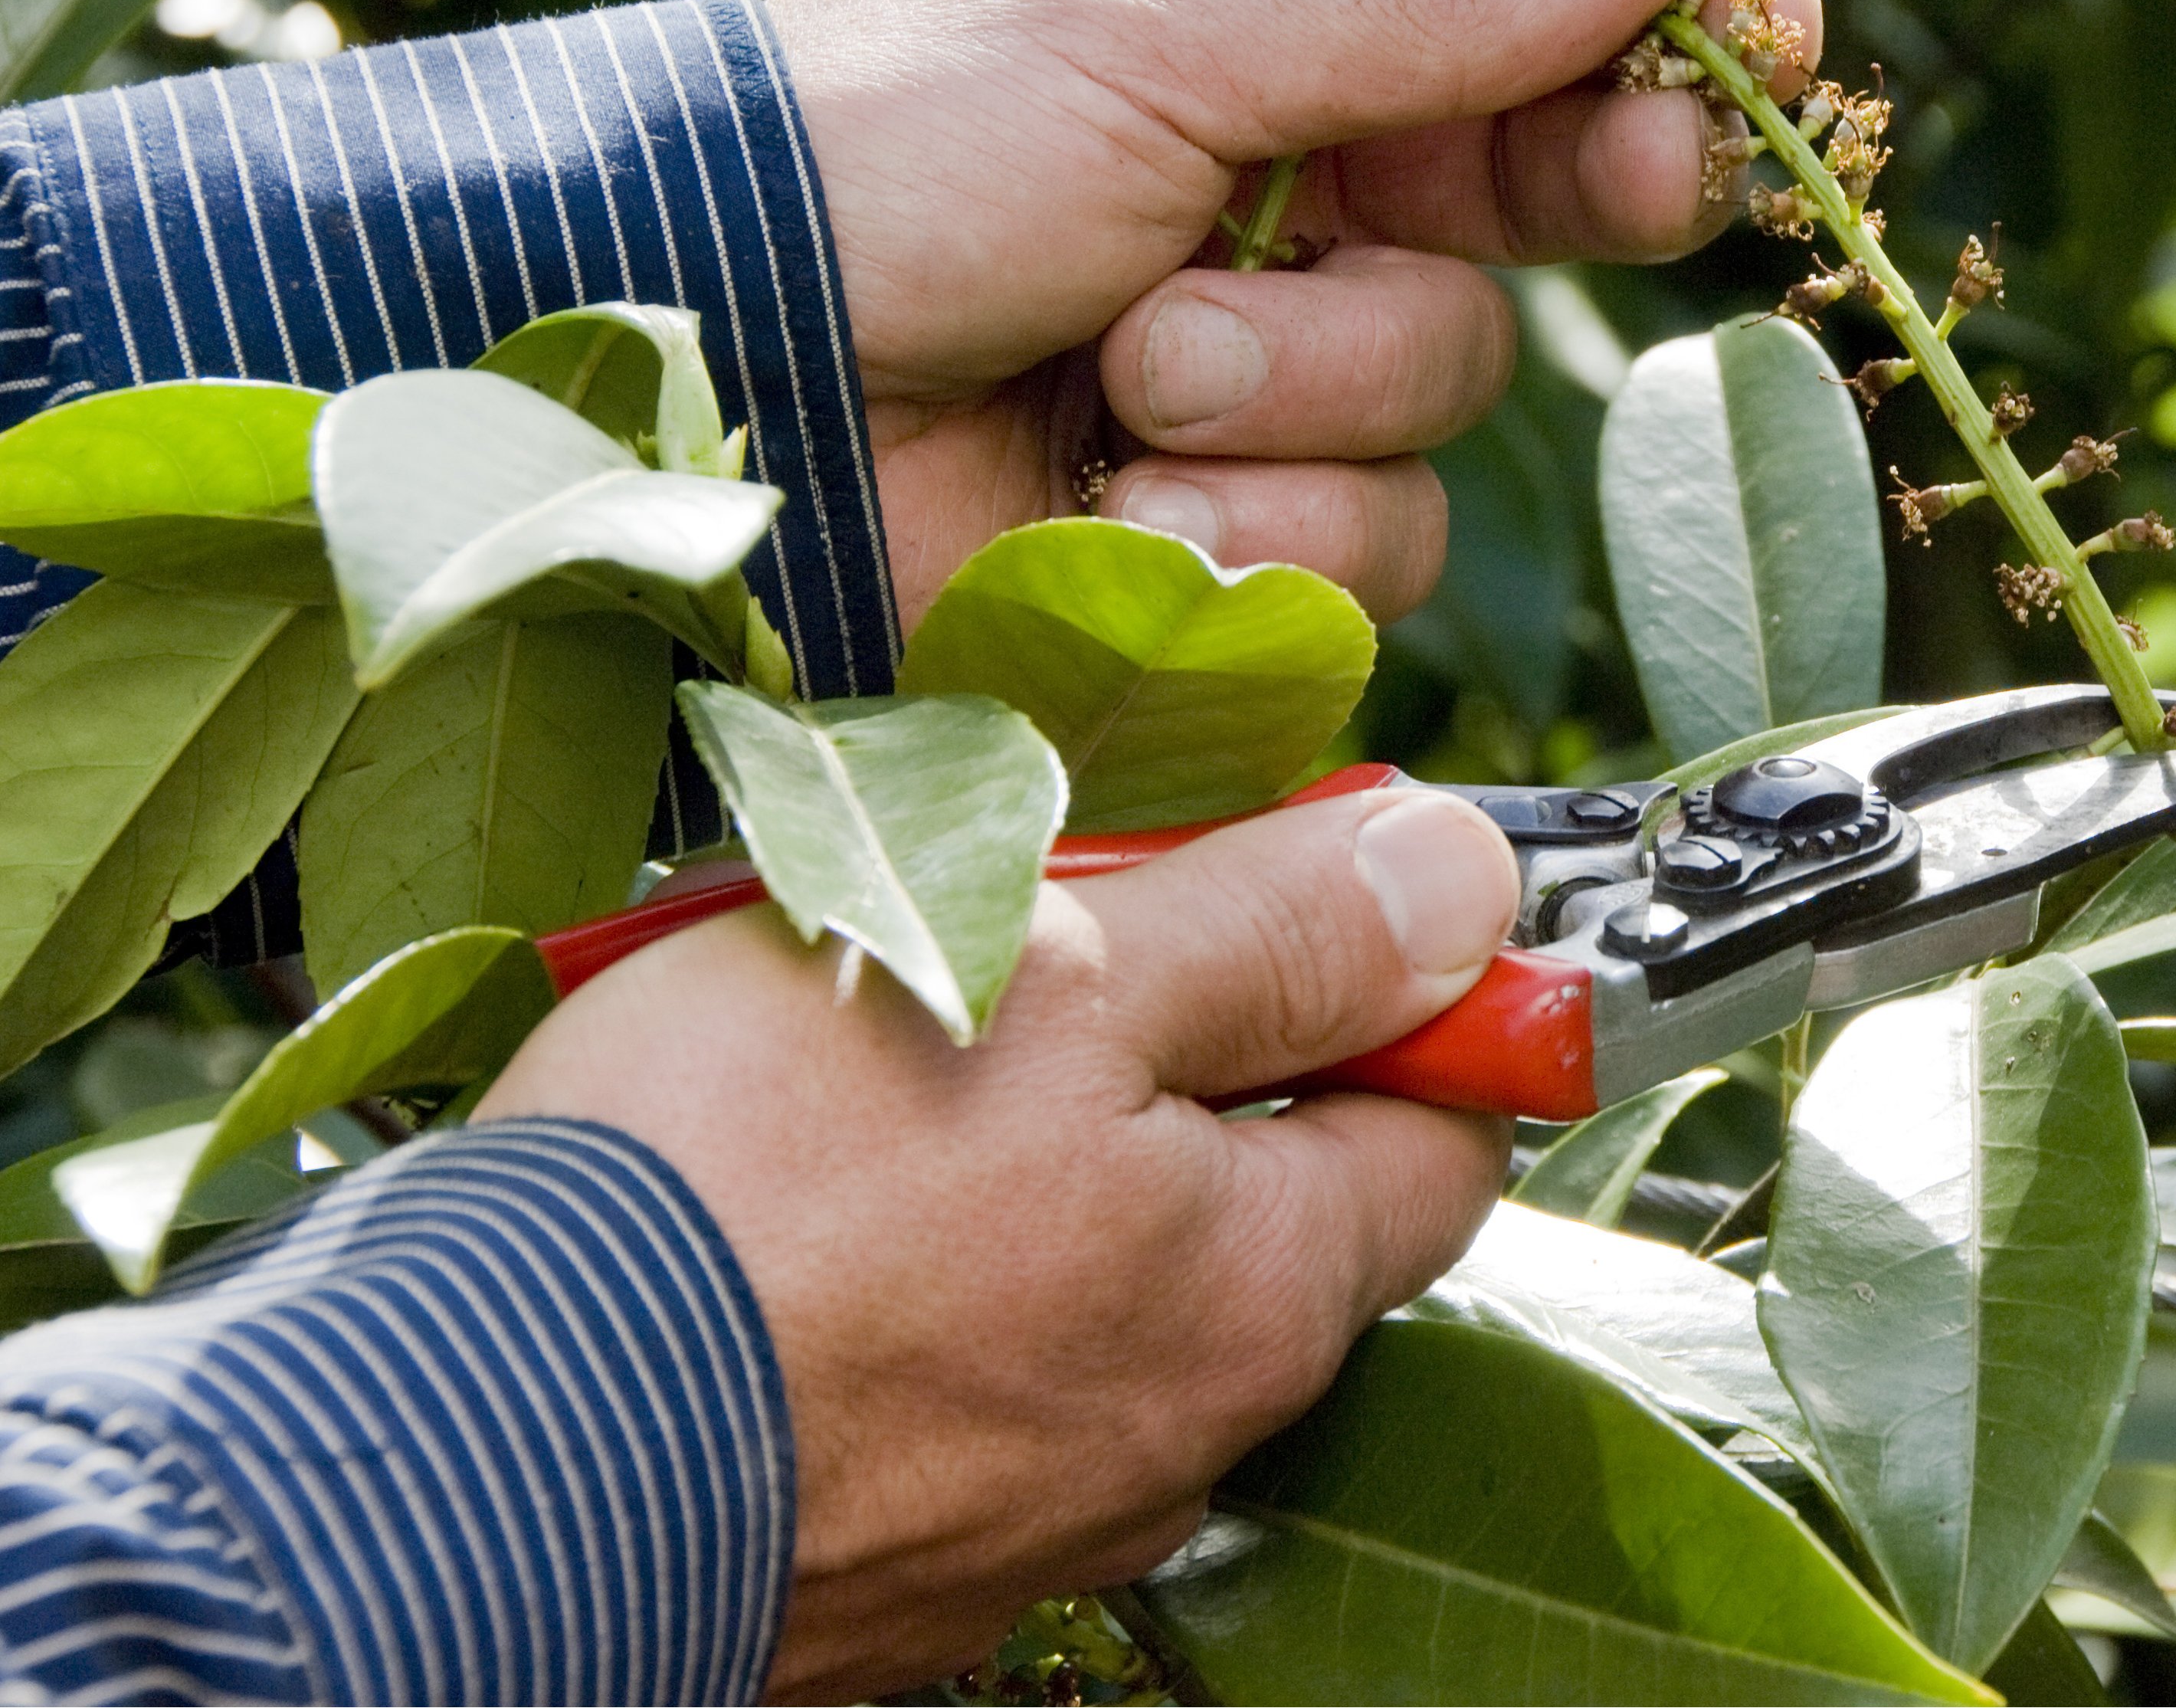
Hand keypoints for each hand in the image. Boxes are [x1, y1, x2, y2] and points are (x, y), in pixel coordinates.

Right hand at [475, 786, 1522, 1699]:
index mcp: (1261, 1296)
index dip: (1396, 991)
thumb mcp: (1062, 972)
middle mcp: (1175, 1435)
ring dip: (1020, 1156)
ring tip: (864, 1054)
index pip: (1438, 1129)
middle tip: (1028, 942)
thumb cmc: (759, 1188)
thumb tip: (1464, 881)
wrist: (457, 1459)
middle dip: (1178, 1057)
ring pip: (1090, 1281)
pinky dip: (904, 1272)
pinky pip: (946, 1371)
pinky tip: (782, 1199)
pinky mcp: (876, 1546)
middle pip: (1260, 1203)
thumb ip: (1277, 933)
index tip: (1294, 887)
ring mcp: (1021, 1513)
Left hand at [767, 0, 1819, 629]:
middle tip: (1637, 180)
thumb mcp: (1155, 24)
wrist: (705, 398)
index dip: (1648, 23)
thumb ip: (1427, 2)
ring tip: (1134, 367)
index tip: (1768, 41)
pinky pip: (1347, 539)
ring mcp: (1245, 360)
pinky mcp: (1213, 526)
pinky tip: (1115, 486)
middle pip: (1522, 195)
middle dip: (1568, 191)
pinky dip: (1241, 520)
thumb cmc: (879, 154)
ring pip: (1441, 392)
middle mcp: (1264, 179)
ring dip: (1306, 385)